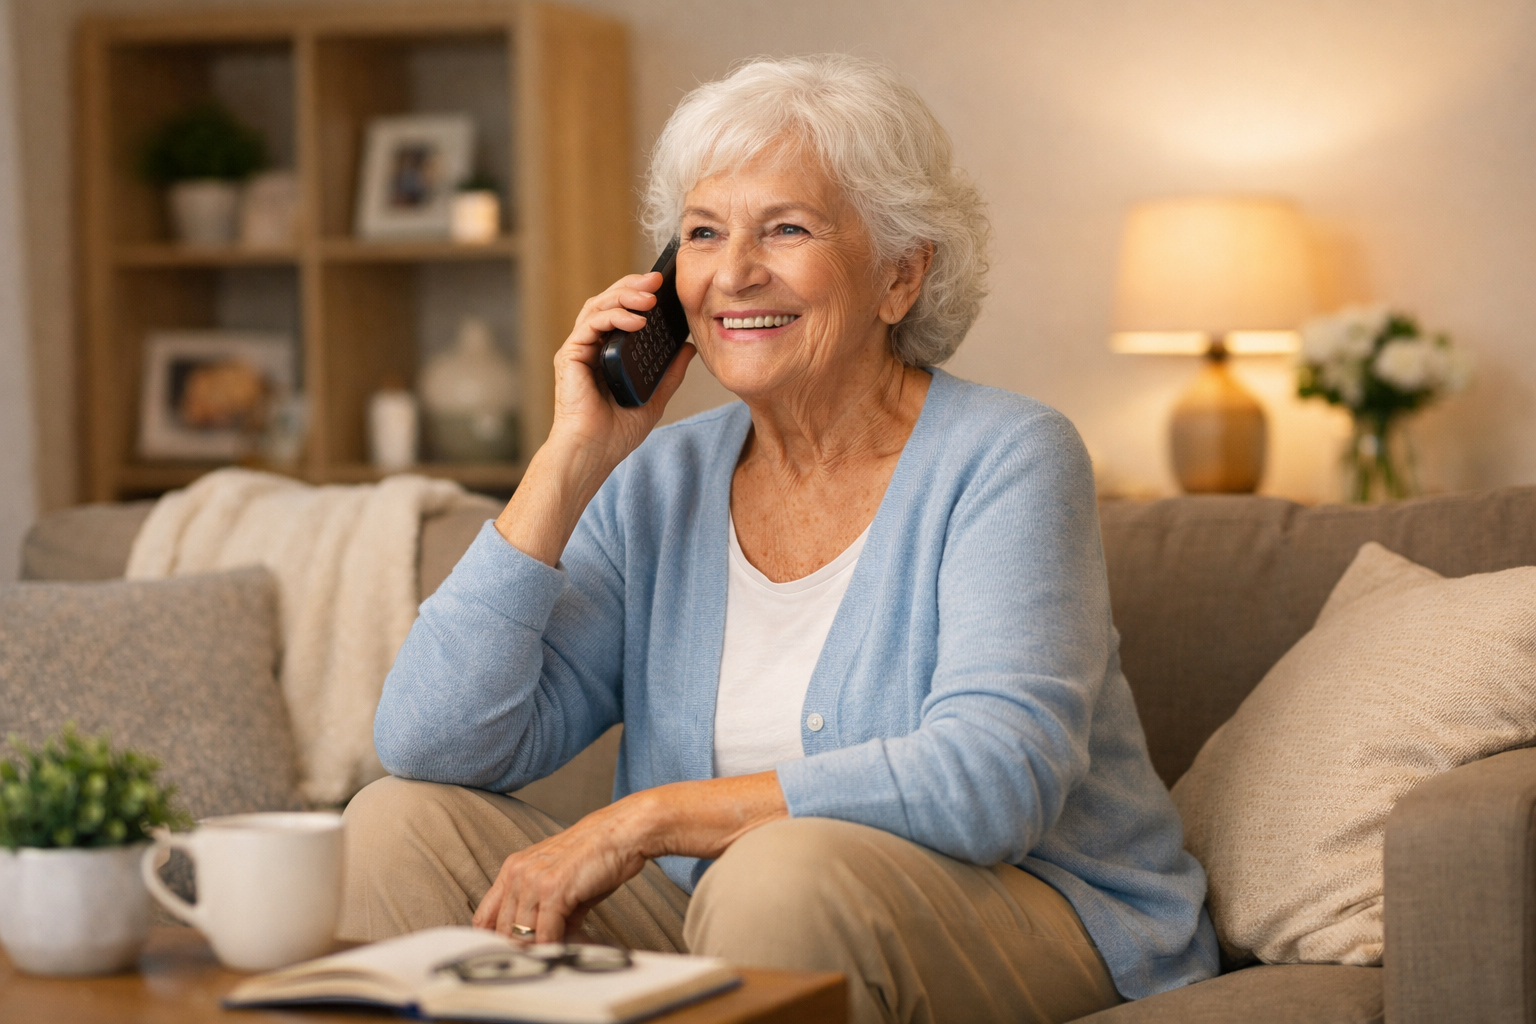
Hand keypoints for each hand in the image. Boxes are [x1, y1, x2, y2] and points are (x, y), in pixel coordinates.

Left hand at [473, 795, 652, 940]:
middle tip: (538, 961)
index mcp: (513, 869)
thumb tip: (545, 944)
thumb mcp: (561, 883)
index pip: (485, 917)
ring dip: (538, 952)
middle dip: (520, 951)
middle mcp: (517, 873)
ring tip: (554, 956)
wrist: (622, 833)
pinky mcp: (553, 889)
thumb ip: (547, 913)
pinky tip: (564, 948)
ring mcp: (533, 880)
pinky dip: (553, 948)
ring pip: (521, 936)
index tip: (510, 957)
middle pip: (502, 931)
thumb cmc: (597, 856)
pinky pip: (544, 934)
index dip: (495, 941)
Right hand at [550, 272, 695, 471]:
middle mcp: (590, 348)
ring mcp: (578, 350)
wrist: (593, 453)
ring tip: (650, 297)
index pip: (621, 312)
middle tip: (657, 279)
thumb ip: (669, 374)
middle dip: (633, 285)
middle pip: (608, 302)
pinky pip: (591, 325)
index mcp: (607, 354)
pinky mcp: (570, 356)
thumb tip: (689, 349)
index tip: (664, 286)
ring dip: (624, 295)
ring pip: (598, 306)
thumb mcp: (653, 398)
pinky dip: (614, 317)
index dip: (639, 294)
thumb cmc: (615, 433)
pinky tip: (636, 320)